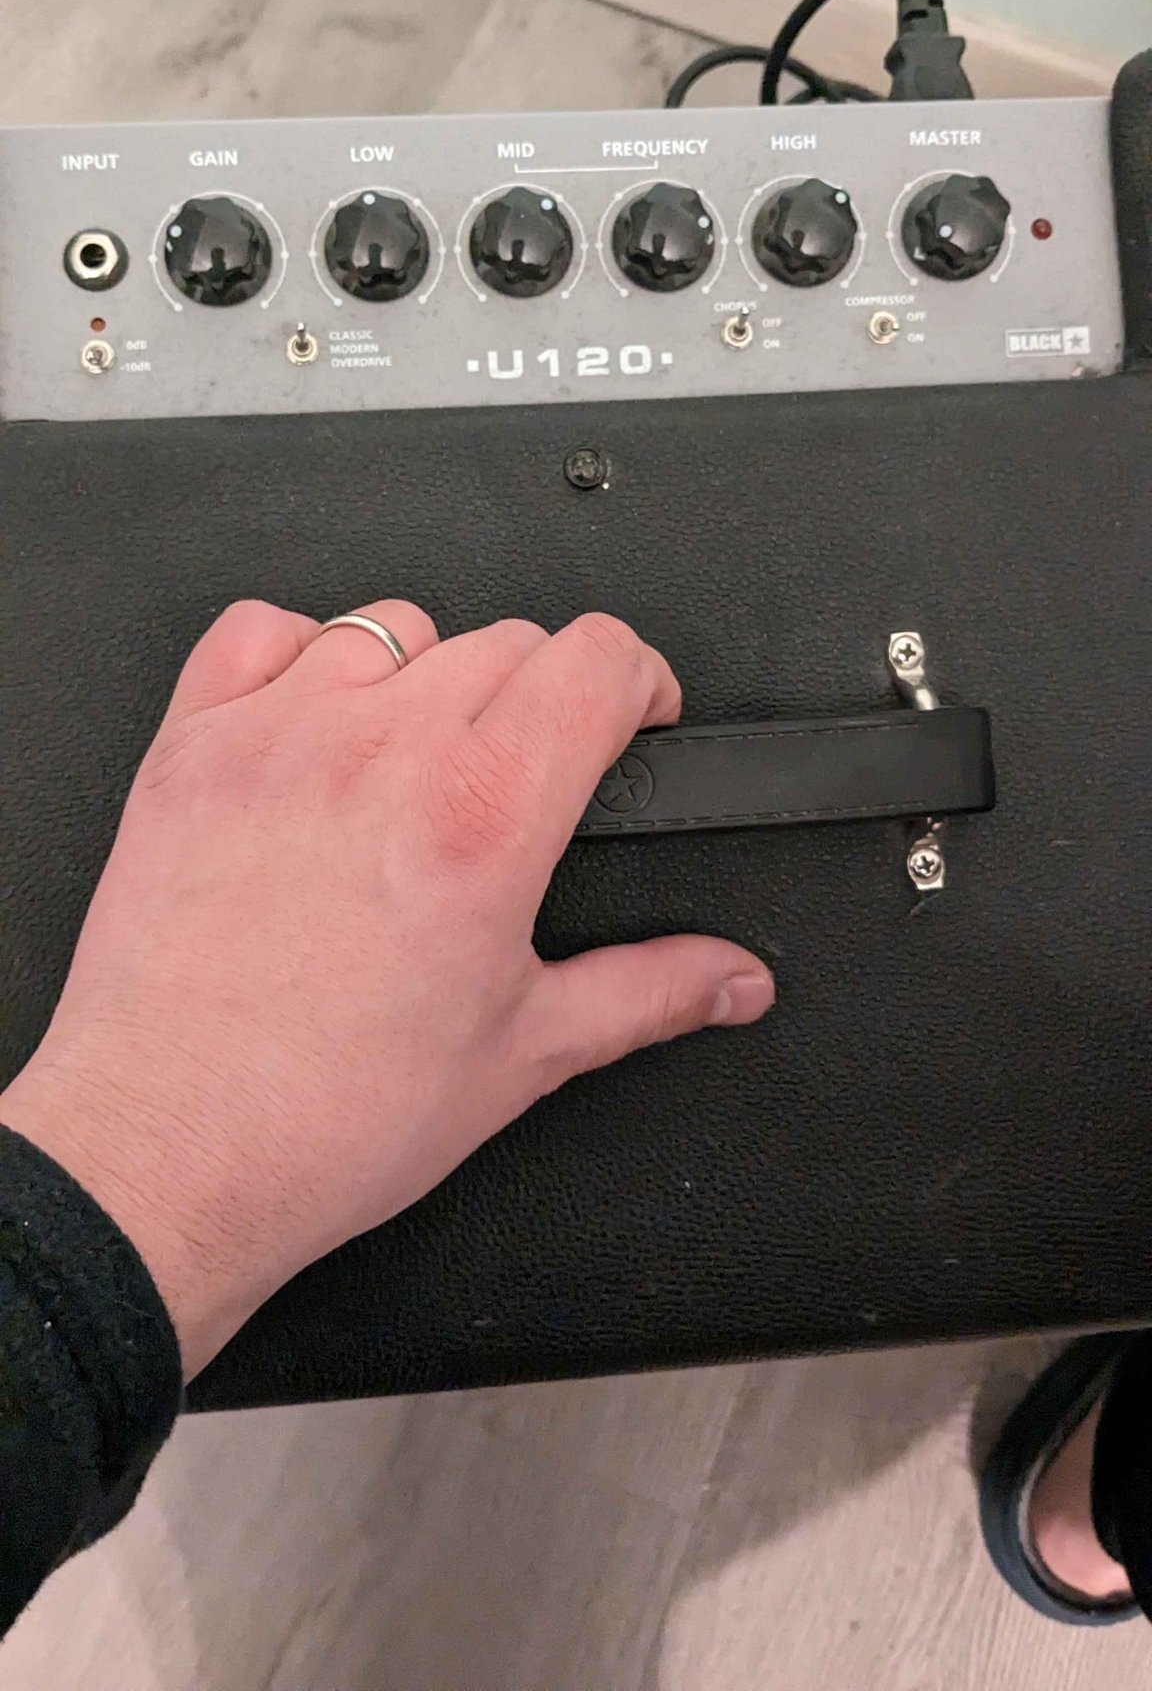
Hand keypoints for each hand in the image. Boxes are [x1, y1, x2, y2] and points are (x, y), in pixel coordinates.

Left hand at [0, 600, 772, 1377]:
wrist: (165, 1155)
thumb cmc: (322, 1119)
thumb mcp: (521, 1056)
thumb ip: (649, 994)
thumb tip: (730, 978)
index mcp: (484, 816)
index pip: (598, 657)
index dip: (640, 680)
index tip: (633, 718)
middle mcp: (384, 752)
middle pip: (509, 640)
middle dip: (544, 696)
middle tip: (528, 777)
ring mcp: (279, 736)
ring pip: (396, 626)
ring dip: (428, 676)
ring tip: (416, 764)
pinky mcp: (193, 746)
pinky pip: (259, 631)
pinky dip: (297, 656)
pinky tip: (314, 727)